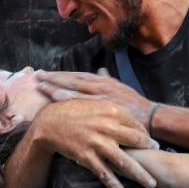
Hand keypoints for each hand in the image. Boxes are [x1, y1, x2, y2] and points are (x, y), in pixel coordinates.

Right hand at [31, 99, 156, 187]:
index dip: (145, 134)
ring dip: (140, 175)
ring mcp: (98, 143)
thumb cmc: (72, 111)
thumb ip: (113, 110)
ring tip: (151, 184)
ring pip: (125, 161)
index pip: (136, 124)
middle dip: (150, 150)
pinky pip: (105, 174)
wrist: (49, 122)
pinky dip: (115, 186)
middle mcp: (107, 126)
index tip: (151, 142)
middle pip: (137, 140)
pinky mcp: (87, 157)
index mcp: (111, 110)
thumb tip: (130, 117)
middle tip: (160, 157)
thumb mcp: (94, 103)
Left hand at [35, 70, 152, 125]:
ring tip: (40, 86)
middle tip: (37, 75)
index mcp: (104, 81)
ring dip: (56, 86)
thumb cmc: (136, 105)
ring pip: (73, 88)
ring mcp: (101, 95)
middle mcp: (101, 85)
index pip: (77, 75)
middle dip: (54, 78)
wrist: (152, 117)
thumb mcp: (122, 88)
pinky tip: (54, 98)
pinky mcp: (102, 106)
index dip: (61, 74)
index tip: (46, 73)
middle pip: (72, 79)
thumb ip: (108, 79)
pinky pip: (81, 101)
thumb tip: (100, 70)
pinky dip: (67, 98)